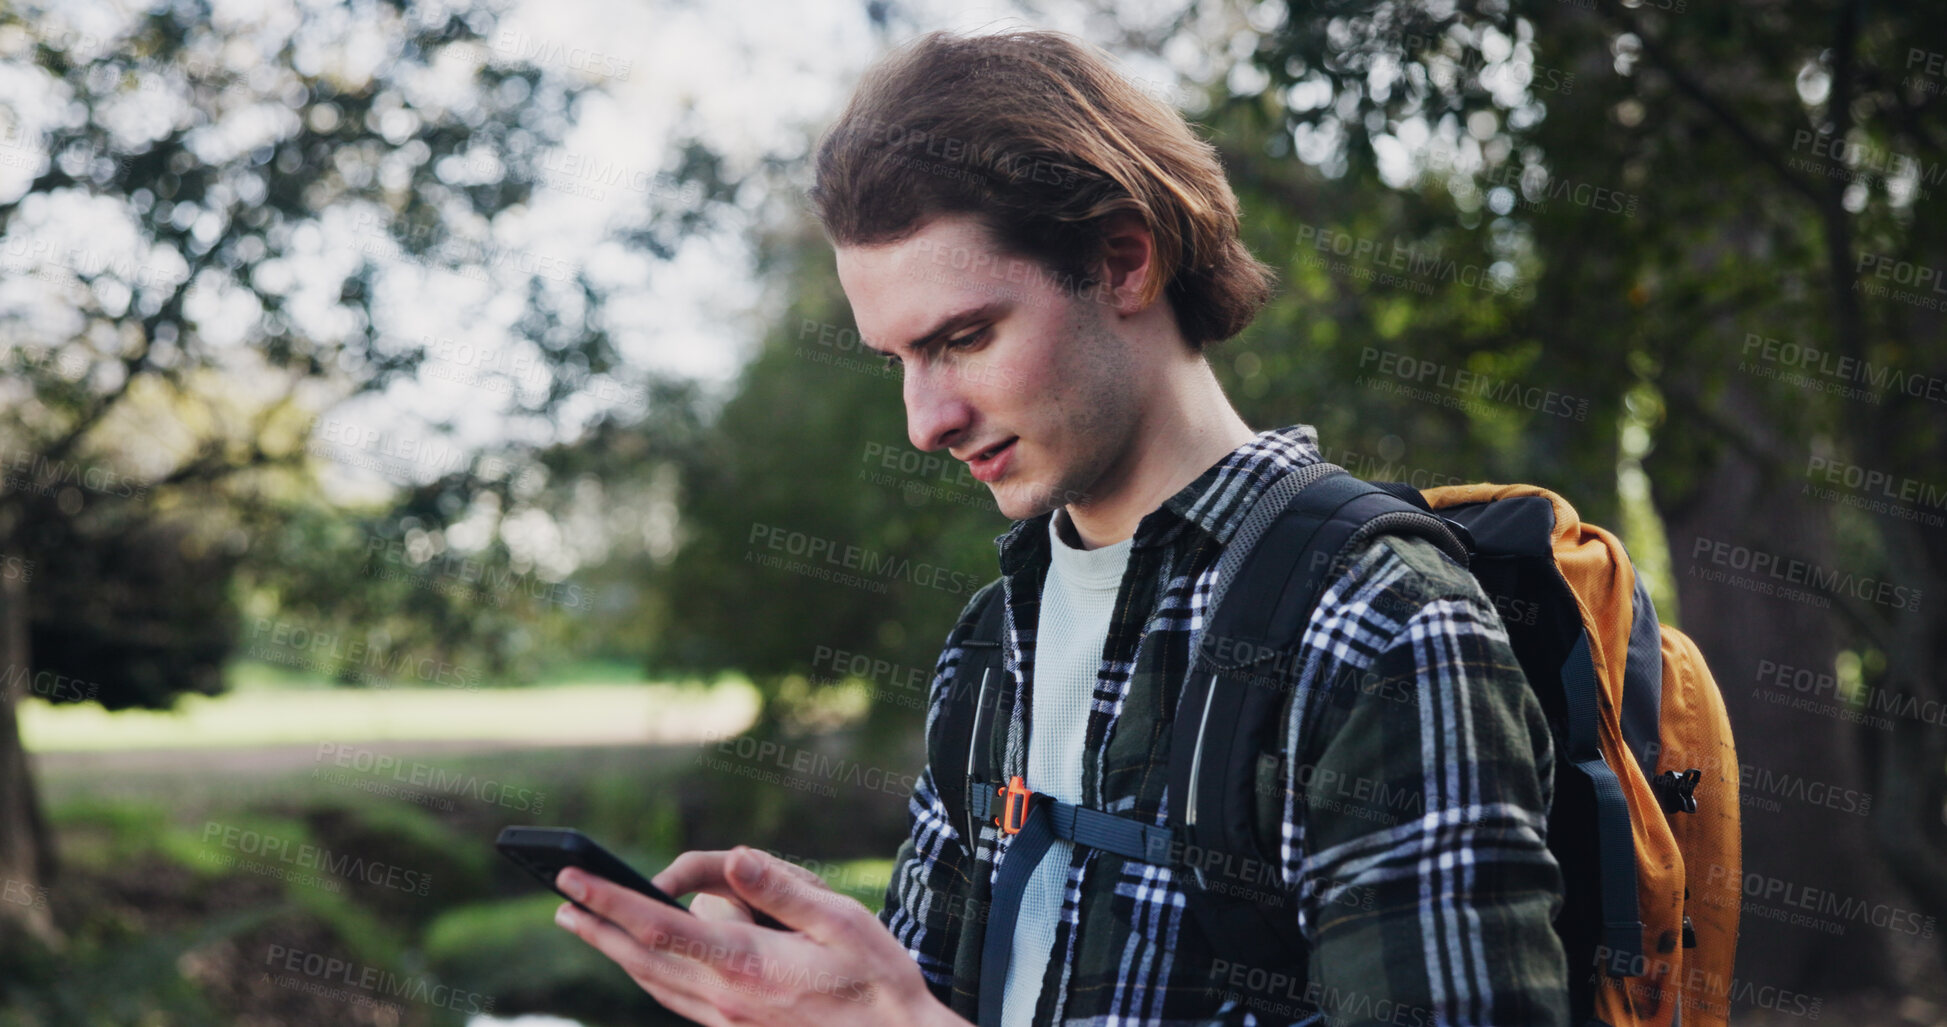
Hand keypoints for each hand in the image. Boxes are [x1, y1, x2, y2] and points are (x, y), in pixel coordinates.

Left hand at [552, 845, 966, 1026]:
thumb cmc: (877, 979)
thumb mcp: (841, 920)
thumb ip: (782, 889)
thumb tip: (734, 857)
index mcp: (746, 965)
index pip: (659, 927)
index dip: (610, 901)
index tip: (573, 879)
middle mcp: (725, 999)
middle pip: (643, 960)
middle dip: (598, 927)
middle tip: (559, 902)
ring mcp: (728, 1022)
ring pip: (655, 985)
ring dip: (616, 954)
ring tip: (586, 927)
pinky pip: (678, 1001)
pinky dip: (649, 975)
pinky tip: (646, 963)